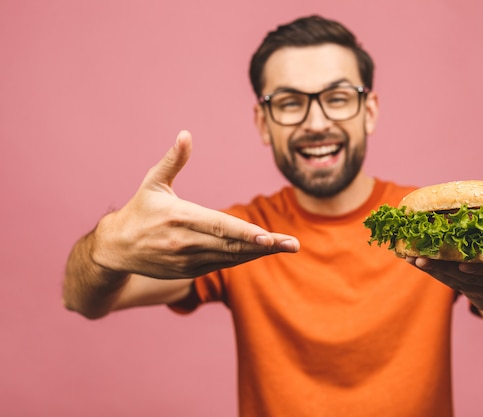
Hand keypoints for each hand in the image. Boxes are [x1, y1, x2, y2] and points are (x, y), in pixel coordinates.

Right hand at [91, 130, 298, 278]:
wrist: (116, 249)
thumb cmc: (139, 210)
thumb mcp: (153, 183)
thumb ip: (173, 160)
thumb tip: (186, 134)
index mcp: (180, 218)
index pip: (220, 226)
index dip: (246, 233)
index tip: (269, 236)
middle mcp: (186, 242)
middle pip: (233, 245)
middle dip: (266, 245)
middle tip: (293, 244)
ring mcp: (188, 261)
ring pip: (231, 257)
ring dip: (260, 253)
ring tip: (286, 247)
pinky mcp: (189, 272)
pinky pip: (222, 264)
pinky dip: (243, 258)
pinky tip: (262, 251)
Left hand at [407, 198, 482, 318]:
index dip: (482, 266)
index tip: (461, 263)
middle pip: (473, 276)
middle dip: (446, 267)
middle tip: (423, 256)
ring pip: (459, 282)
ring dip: (435, 270)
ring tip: (414, 258)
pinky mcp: (475, 297)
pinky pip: (453, 285)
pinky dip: (435, 273)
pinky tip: (417, 263)